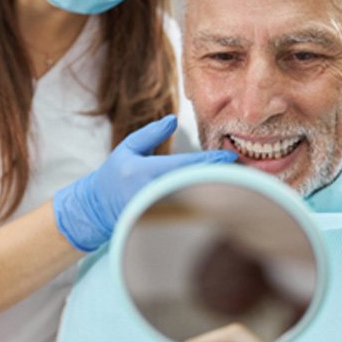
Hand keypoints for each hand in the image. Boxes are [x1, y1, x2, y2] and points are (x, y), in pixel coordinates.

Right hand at [53, 115, 236, 251]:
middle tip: (244, 171)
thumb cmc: (113, 175)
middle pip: (195, 185)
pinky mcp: (160, 223)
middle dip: (219, 178)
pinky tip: (219, 199)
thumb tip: (174, 119)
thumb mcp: (127, 148)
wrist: (96, 209)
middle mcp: (152, 193)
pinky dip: (204, 205)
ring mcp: (157, 211)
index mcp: (144, 172)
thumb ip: (150, 134)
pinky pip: (187, 212)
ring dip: (215, 192)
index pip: (185, 166)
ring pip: (193, 201)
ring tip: (238, 184)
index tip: (231, 157)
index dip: (211, 162)